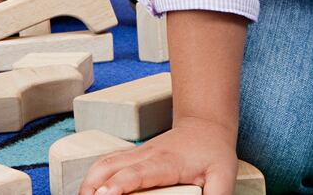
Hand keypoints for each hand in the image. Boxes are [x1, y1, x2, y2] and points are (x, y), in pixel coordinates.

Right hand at [78, 118, 237, 194]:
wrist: (206, 125)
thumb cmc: (214, 152)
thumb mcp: (223, 177)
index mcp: (166, 162)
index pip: (138, 173)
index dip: (119, 185)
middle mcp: (146, 155)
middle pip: (111, 166)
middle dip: (93, 185)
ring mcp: (137, 154)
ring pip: (104, 162)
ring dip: (89, 180)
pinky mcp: (133, 156)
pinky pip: (107, 163)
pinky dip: (94, 175)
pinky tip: (90, 189)